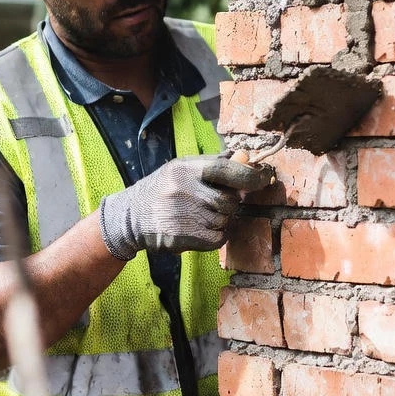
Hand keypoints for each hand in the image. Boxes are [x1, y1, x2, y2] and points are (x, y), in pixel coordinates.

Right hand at [99, 154, 272, 257]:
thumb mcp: (182, 168)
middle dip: (229, 203)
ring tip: (203, 216)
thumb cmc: (163, 189)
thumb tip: (245, 157)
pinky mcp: (180, 236)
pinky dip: (217, 236)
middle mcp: (184, 189)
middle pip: (229, 200)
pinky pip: (217, 238)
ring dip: (222, 220)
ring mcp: (182, 214)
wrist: (131, 216)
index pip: (225, 169)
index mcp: (186, 168)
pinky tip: (204, 230)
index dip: (249, 175)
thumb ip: (213, 163)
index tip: (264, 178)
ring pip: (225, 220)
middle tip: (217, 203)